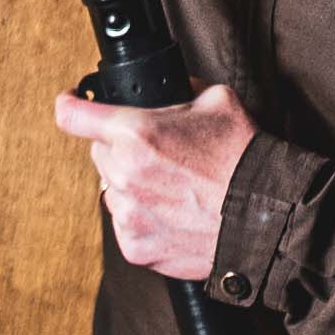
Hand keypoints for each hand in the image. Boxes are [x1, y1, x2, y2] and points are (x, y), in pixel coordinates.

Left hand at [55, 85, 256, 280]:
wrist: (264, 215)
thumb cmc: (243, 157)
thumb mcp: (216, 100)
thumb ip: (180, 89)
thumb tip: (166, 87)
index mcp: (136, 133)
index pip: (73, 116)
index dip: (69, 103)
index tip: (70, 102)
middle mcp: (124, 174)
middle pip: (99, 152)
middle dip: (120, 147)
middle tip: (159, 152)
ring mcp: (127, 215)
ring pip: (111, 189)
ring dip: (131, 184)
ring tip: (172, 186)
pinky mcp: (135, 247)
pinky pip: (125, 223)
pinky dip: (142, 216)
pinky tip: (173, 211)